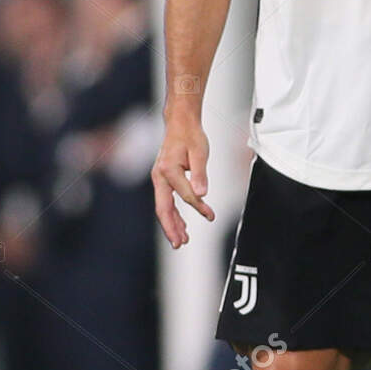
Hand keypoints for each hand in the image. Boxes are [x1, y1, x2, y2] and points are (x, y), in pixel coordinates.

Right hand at [152, 116, 213, 248]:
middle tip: (180, 244)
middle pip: (164, 208)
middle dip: (171, 228)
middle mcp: (160, 176)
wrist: (180, 124)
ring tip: (182, 240)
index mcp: (168, 169)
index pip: (185, 195)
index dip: (199, 207)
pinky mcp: (164, 180)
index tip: (211, 216)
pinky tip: (182, 225)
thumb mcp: (200, 153)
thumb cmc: (190, 136)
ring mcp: (160, 179)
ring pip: (164, 208)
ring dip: (173, 225)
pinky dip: (174, 215)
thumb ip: (200, 174)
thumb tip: (202, 194)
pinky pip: (167, 202)